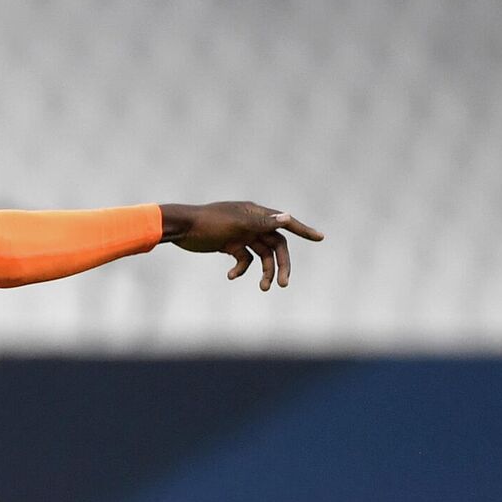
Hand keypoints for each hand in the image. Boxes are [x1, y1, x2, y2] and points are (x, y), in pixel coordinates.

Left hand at [161, 202, 323, 290]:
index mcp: (256, 214)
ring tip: (263, 288)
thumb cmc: (208, 222)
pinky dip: (240, 269)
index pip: (285, 223)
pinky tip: (231, 276)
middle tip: (284, 283)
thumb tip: (288, 217)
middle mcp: (251, 224)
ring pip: (261, 256)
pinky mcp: (229, 245)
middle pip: (275, 246)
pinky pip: (243, 260)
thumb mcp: (236, 224)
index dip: (304, 230)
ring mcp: (240, 235)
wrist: (180, 228)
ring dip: (264, 272)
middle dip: (281, 265)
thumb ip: (262, 223)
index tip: (321, 238)